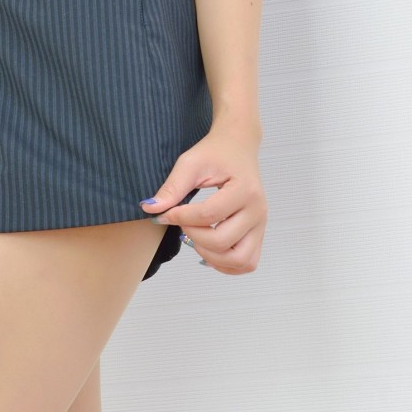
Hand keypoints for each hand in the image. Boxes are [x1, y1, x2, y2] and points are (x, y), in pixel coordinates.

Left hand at [139, 119, 266, 274]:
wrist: (238, 147)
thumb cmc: (216, 153)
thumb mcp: (191, 162)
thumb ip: (172, 187)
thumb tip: (151, 209)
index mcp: (244, 190)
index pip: (209, 214)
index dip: (182, 217)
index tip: (166, 213)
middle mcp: (258, 211)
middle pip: (223, 241)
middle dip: (194, 236)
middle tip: (182, 223)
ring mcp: (260, 225)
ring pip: (240, 260)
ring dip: (212, 256)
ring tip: (195, 239)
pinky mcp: (258, 233)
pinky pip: (247, 262)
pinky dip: (227, 264)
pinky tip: (209, 250)